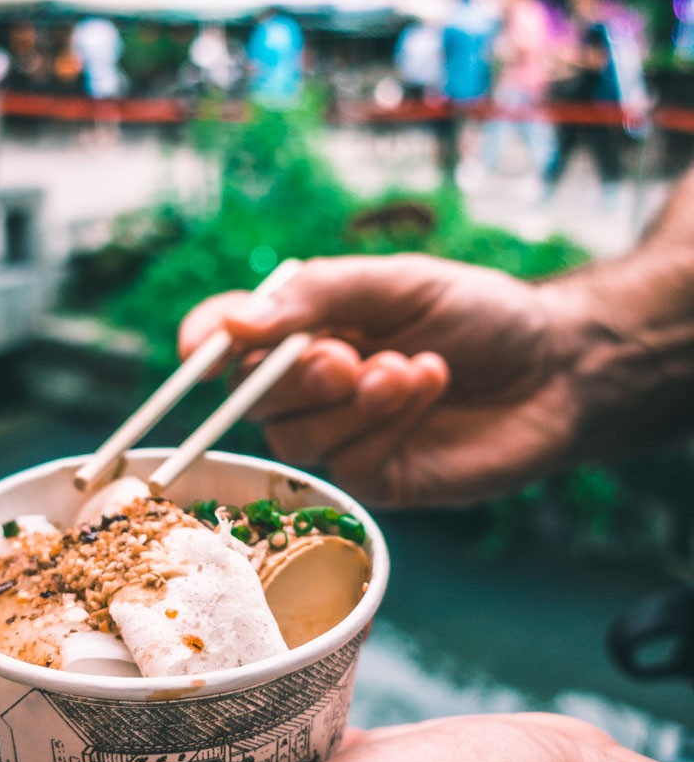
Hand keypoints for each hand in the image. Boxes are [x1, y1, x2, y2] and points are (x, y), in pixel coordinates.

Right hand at [179, 255, 579, 506]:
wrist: (557, 367)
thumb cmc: (476, 314)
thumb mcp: (394, 283)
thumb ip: (316, 298)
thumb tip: (235, 324)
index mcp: (305, 327)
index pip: (227, 338)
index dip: (205, 340)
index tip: (204, 342)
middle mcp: (310, 385)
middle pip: (249, 397)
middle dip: (291, 377)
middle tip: (343, 357)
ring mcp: (340, 435)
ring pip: (297, 436)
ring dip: (354, 399)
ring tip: (413, 367)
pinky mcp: (376, 477)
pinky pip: (348, 462)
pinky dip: (388, 422)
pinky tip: (429, 387)